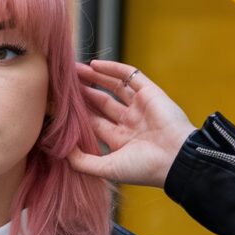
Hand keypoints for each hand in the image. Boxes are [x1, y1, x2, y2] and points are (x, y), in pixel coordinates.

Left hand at [68, 60, 196, 187]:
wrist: (177, 159)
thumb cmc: (144, 168)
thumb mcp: (107, 169)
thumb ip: (82, 162)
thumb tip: (60, 149)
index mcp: (120, 140)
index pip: (93, 122)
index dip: (76, 113)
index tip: (57, 105)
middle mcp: (129, 122)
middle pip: (101, 103)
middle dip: (83, 93)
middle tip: (62, 83)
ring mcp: (139, 106)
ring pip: (113, 87)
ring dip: (94, 77)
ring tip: (74, 70)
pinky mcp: (149, 92)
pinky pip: (129, 75)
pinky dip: (112, 68)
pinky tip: (94, 65)